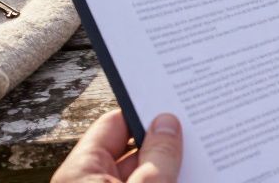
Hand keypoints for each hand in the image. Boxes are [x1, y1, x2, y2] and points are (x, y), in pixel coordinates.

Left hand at [52, 111, 182, 182]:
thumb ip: (158, 157)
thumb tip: (167, 123)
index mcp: (80, 173)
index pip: (112, 125)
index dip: (143, 112)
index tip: (173, 104)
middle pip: (131, 152)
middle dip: (162, 145)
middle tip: (195, 134)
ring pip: (140, 176)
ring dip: (167, 170)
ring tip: (198, 161)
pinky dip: (164, 181)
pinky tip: (190, 176)